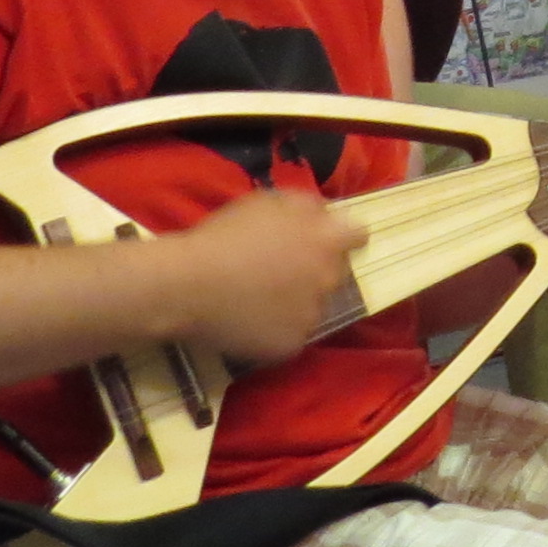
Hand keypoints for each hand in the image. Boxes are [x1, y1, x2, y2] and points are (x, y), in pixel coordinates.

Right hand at [174, 185, 367, 369]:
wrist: (189, 285)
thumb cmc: (224, 236)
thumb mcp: (267, 201)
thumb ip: (306, 206)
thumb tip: (325, 213)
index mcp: (327, 240)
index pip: (358, 236)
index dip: (343, 236)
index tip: (327, 241)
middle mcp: (329, 278)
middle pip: (334, 273)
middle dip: (315, 270)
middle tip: (280, 271)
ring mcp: (313, 315)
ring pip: (313, 307)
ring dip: (296, 302)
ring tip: (258, 298)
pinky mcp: (292, 344)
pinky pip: (291, 335)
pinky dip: (276, 330)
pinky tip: (250, 320)